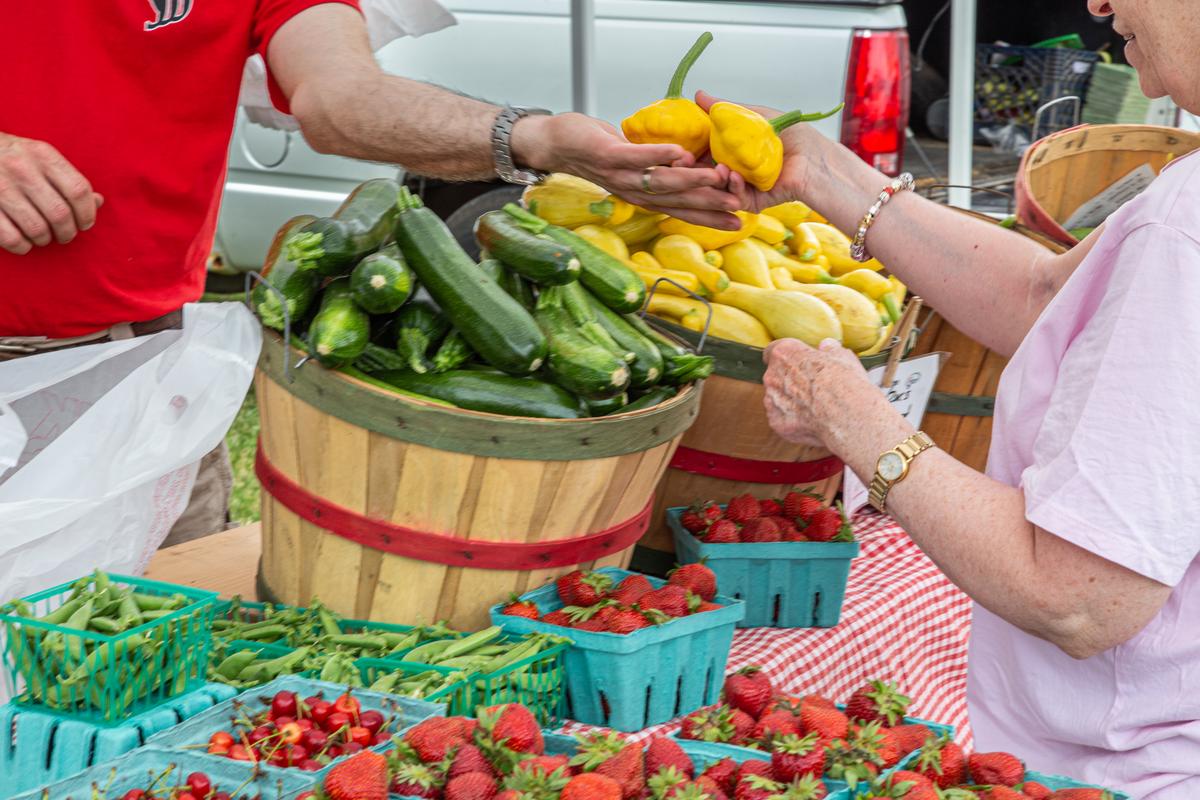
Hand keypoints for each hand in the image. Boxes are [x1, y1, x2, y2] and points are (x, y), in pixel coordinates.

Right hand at [0, 133, 102, 253]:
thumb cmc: (14, 158)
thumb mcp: (42, 158)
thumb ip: (69, 179)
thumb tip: (98, 202)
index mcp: (43, 155)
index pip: (79, 190)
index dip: (87, 213)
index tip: (85, 224)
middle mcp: (22, 168)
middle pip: (60, 214)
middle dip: (67, 232)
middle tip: (64, 235)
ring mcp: (1, 187)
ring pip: (37, 229)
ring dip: (45, 240)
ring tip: (44, 236)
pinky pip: (12, 238)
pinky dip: (22, 246)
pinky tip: (23, 242)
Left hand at [512, 112, 740, 227]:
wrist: (554, 144)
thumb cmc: (597, 150)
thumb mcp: (632, 164)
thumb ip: (658, 168)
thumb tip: (688, 163)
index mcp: (642, 195)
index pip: (680, 209)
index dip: (709, 217)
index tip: (738, 221)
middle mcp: (633, 192)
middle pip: (676, 201)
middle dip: (708, 204)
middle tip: (737, 206)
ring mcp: (619, 176)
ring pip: (660, 182)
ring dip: (690, 180)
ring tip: (716, 177)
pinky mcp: (607, 156)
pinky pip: (636, 158)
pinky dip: (658, 155)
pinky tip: (679, 152)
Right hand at [695, 91, 821, 214]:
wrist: (814, 156)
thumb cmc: (789, 135)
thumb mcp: (751, 115)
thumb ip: (723, 108)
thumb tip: (698, 95)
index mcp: (728, 153)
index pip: (700, 154)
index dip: (688, 151)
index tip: (677, 146)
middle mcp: (731, 172)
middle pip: (703, 175)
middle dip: (693, 169)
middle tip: (685, 162)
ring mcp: (740, 189)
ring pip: (716, 189)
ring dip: (714, 179)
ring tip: (718, 168)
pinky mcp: (751, 202)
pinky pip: (735, 199)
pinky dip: (732, 188)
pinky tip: (733, 176)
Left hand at [762, 338, 877, 447]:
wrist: (845, 415)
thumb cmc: (844, 382)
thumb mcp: (843, 357)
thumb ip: (830, 350)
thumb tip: (827, 346)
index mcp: (784, 353)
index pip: (774, 351)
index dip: (786, 357)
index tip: (796, 362)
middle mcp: (772, 375)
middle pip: (776, 376)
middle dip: (790, 381)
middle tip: (813, 387)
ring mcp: (771, 400)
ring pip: (777, 398)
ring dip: (790, 401)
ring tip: (815, 408)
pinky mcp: (775, 421)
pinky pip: (781, 418)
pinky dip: (792, 420)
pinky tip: (811, 422)